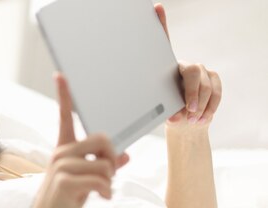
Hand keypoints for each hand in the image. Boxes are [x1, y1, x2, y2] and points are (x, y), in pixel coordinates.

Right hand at [32, 74, 128, 207]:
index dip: (64, 95)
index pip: (64, 116)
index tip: (61, 75)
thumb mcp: (87, 179)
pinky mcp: (65, 181)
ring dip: (111, 179)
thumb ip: (104, 165)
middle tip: (109, 173)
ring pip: (105, 162)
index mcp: (64, 148)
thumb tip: (125, 155)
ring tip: (102, 189)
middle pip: (102, 138)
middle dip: (112, 157)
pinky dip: (107, 190)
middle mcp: (61, 153)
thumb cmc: (67, 197)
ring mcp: (61, 166)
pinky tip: (102, 196)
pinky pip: (101, 179)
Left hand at [154, 3, 222, 129]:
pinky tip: (201, 118)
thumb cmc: (167, 113)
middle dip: (191, 93)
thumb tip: (174, 116)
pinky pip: (216, 92)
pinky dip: (209, 108)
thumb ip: (165, 109)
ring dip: (199, 107)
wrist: (184, 123)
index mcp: (165, 69)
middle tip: (187, 111)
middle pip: (192, 73)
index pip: (163, 44)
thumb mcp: (160, 110)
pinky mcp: (214, 78)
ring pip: (205, 86)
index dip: (161, 24)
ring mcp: (201, 70)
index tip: (157, 8)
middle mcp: (183, 65)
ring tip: (191, 121)